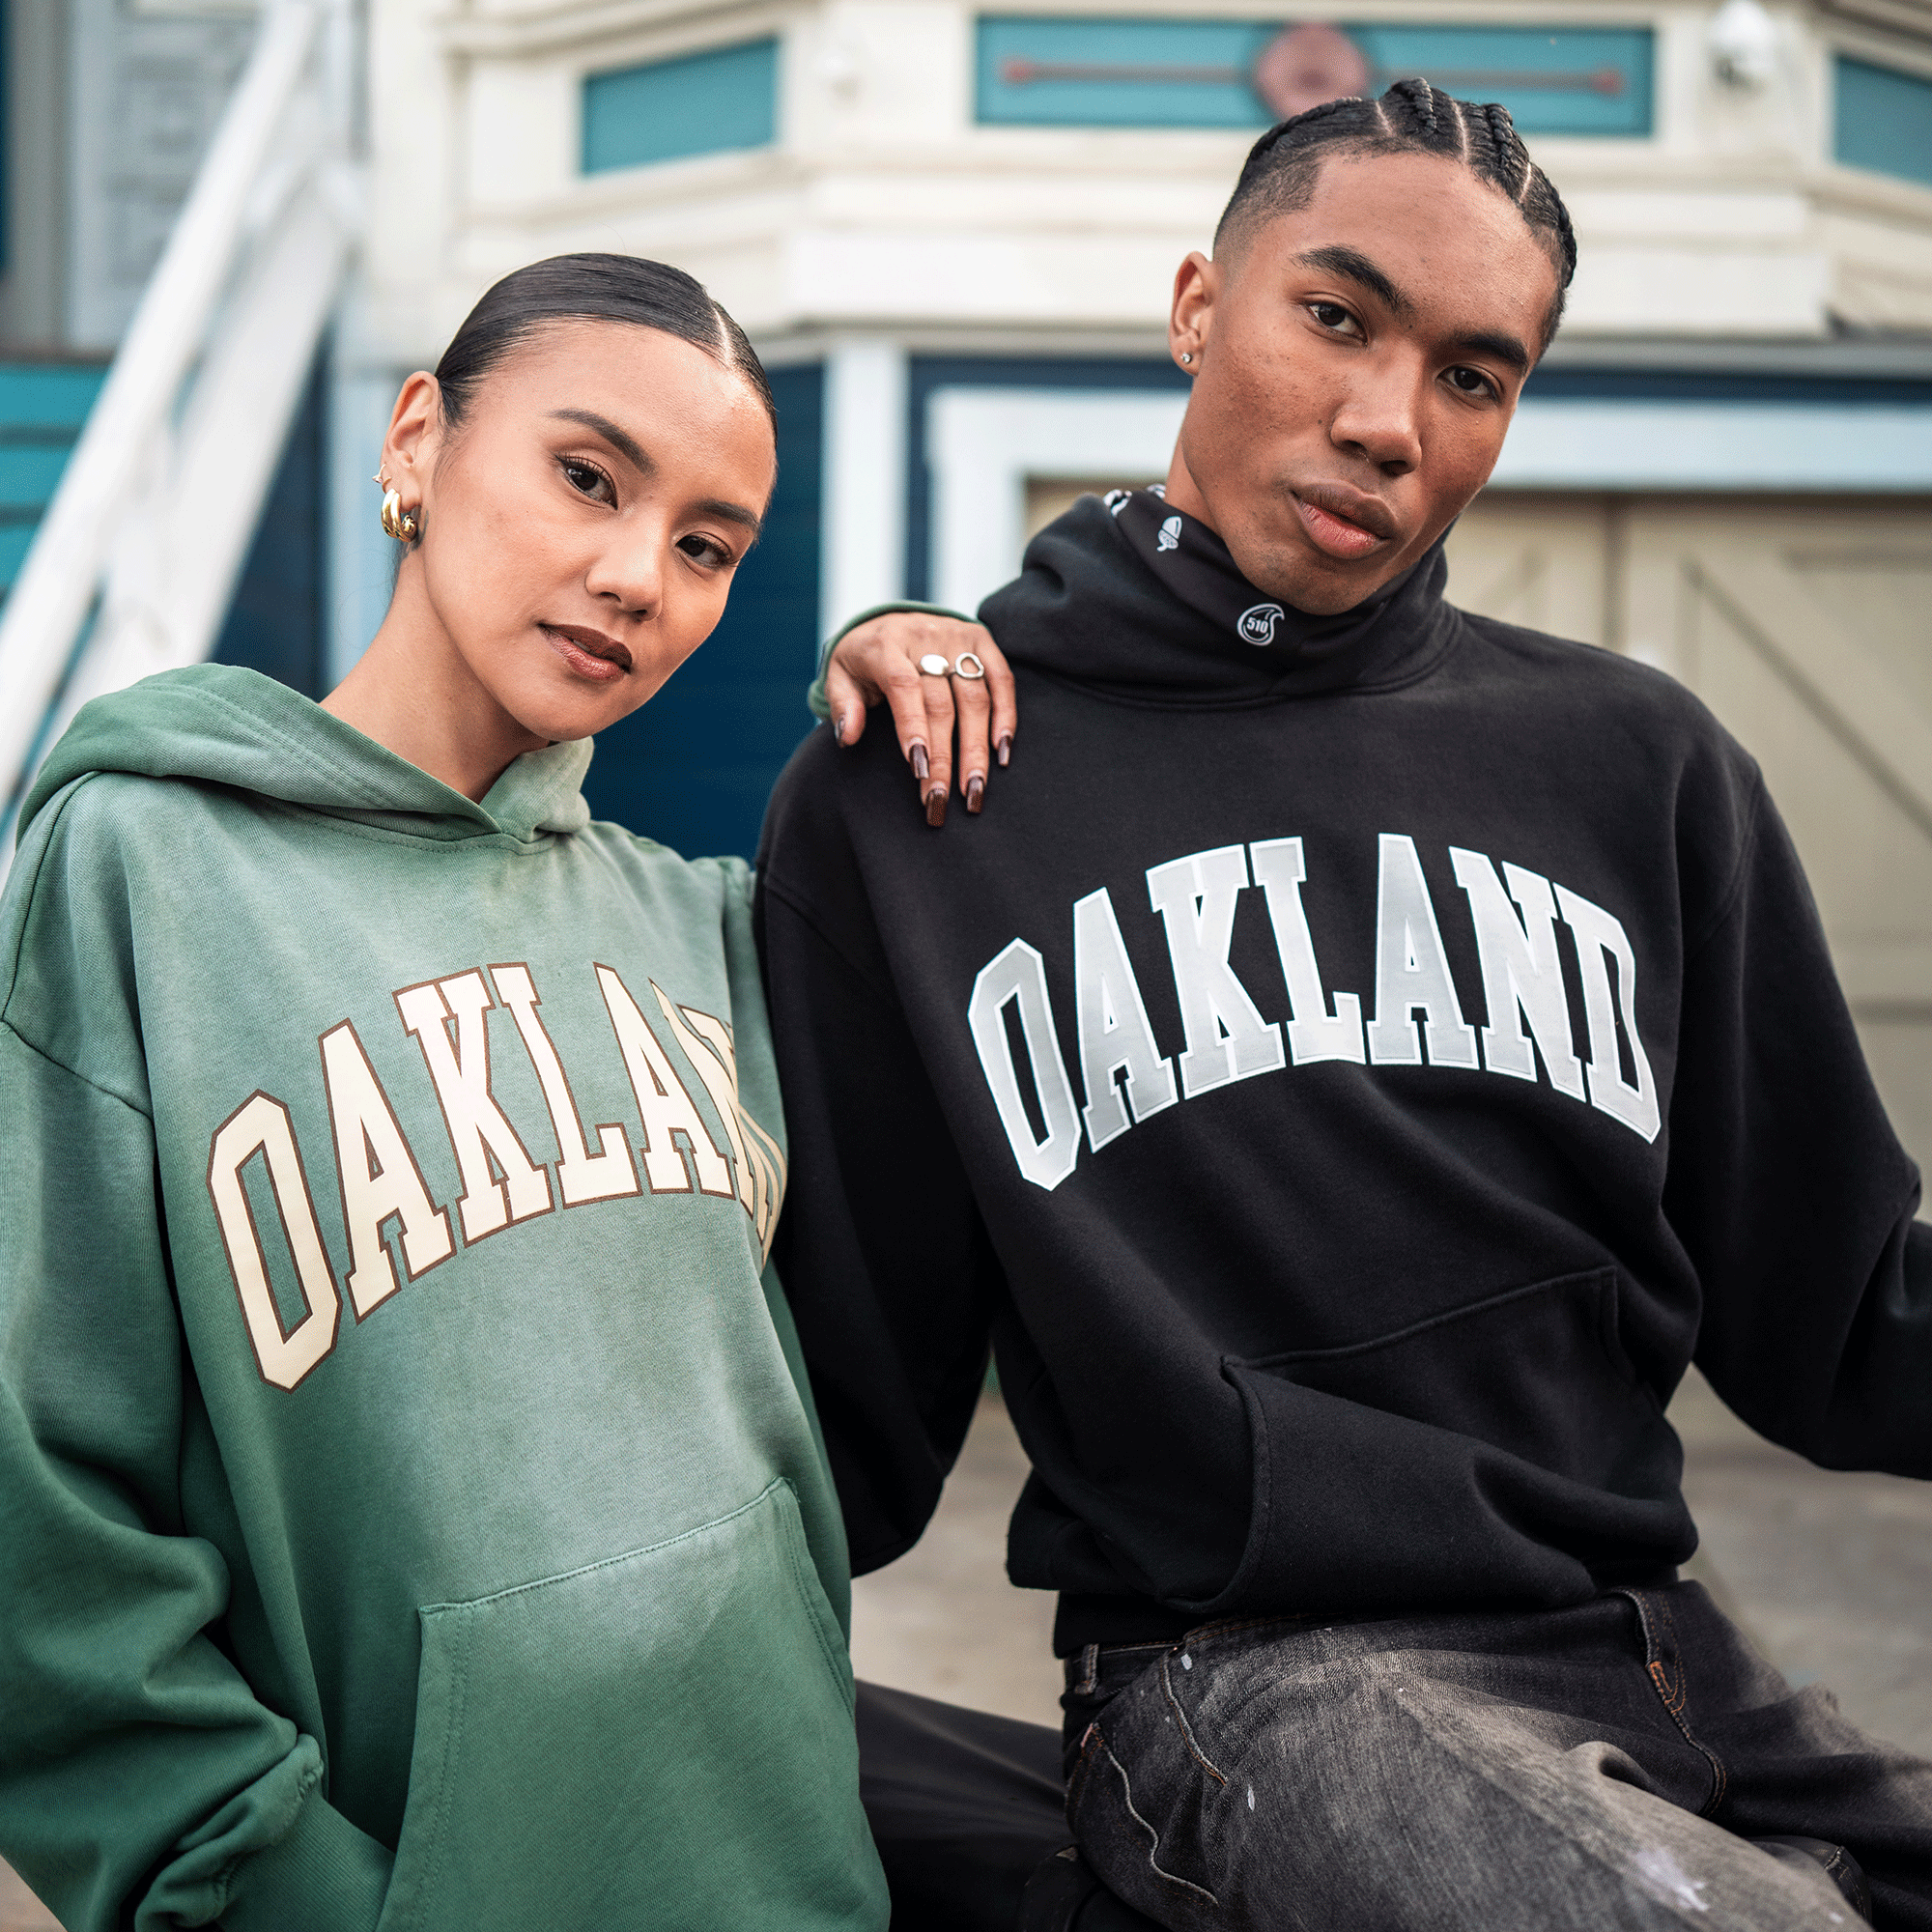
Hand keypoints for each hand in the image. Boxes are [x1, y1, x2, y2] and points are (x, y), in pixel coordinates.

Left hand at [825, 614, 1017, 826]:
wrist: (890, 618)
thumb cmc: (863, 658)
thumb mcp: (840, 675)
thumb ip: (842, 704)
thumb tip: (848, 736)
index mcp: (885, 645)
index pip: (903, 687)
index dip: (913, 727)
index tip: (919, 770)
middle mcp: (925, 636)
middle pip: (941, 702)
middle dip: (944, 756)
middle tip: (942, 798)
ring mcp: (957, 636)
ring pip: (974, 697)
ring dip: (977, 748)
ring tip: (975, 789)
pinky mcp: (981, 639)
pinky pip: (1001, 680)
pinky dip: (1005, 717)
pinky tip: (1002, 754)